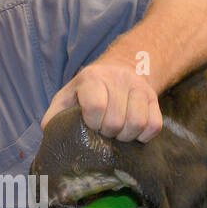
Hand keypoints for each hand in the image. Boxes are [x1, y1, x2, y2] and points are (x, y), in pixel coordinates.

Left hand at [41, 58, 162, 141]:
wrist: (119, 70)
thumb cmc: (87, 91)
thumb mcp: (66, 98)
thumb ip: (55, 116)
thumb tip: (52, 136)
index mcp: (92, 78)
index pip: (95, 106)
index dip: (92, 124)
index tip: (90, 126)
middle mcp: (118, 79)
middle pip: (116, 121)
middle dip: (107, 134)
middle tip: (103, 132)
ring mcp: (139, 88)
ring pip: (137, 124)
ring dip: (125, 136)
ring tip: (117, 133)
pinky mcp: (154, 98)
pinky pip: (154, 126)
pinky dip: (143, 136)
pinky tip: (132, 132)